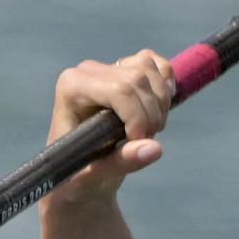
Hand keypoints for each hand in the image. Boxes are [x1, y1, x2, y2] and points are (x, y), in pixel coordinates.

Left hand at [48, 49, 174, 199]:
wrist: (79, 171)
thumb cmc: (80, 173)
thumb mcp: (97, 173)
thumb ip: (123, 162)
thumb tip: (155, 149)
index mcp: (72, 88)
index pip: (119, 89)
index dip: (138, 117)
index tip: (137, 143)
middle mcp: (88, 71)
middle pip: (138, 78)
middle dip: (150, 114)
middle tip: (142, 143)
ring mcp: (108, 67)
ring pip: (150, 68)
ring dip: (160, 103)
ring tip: (148, 131)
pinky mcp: (126, 69)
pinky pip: (156, 65)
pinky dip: (166, 86)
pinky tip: (159, 109)